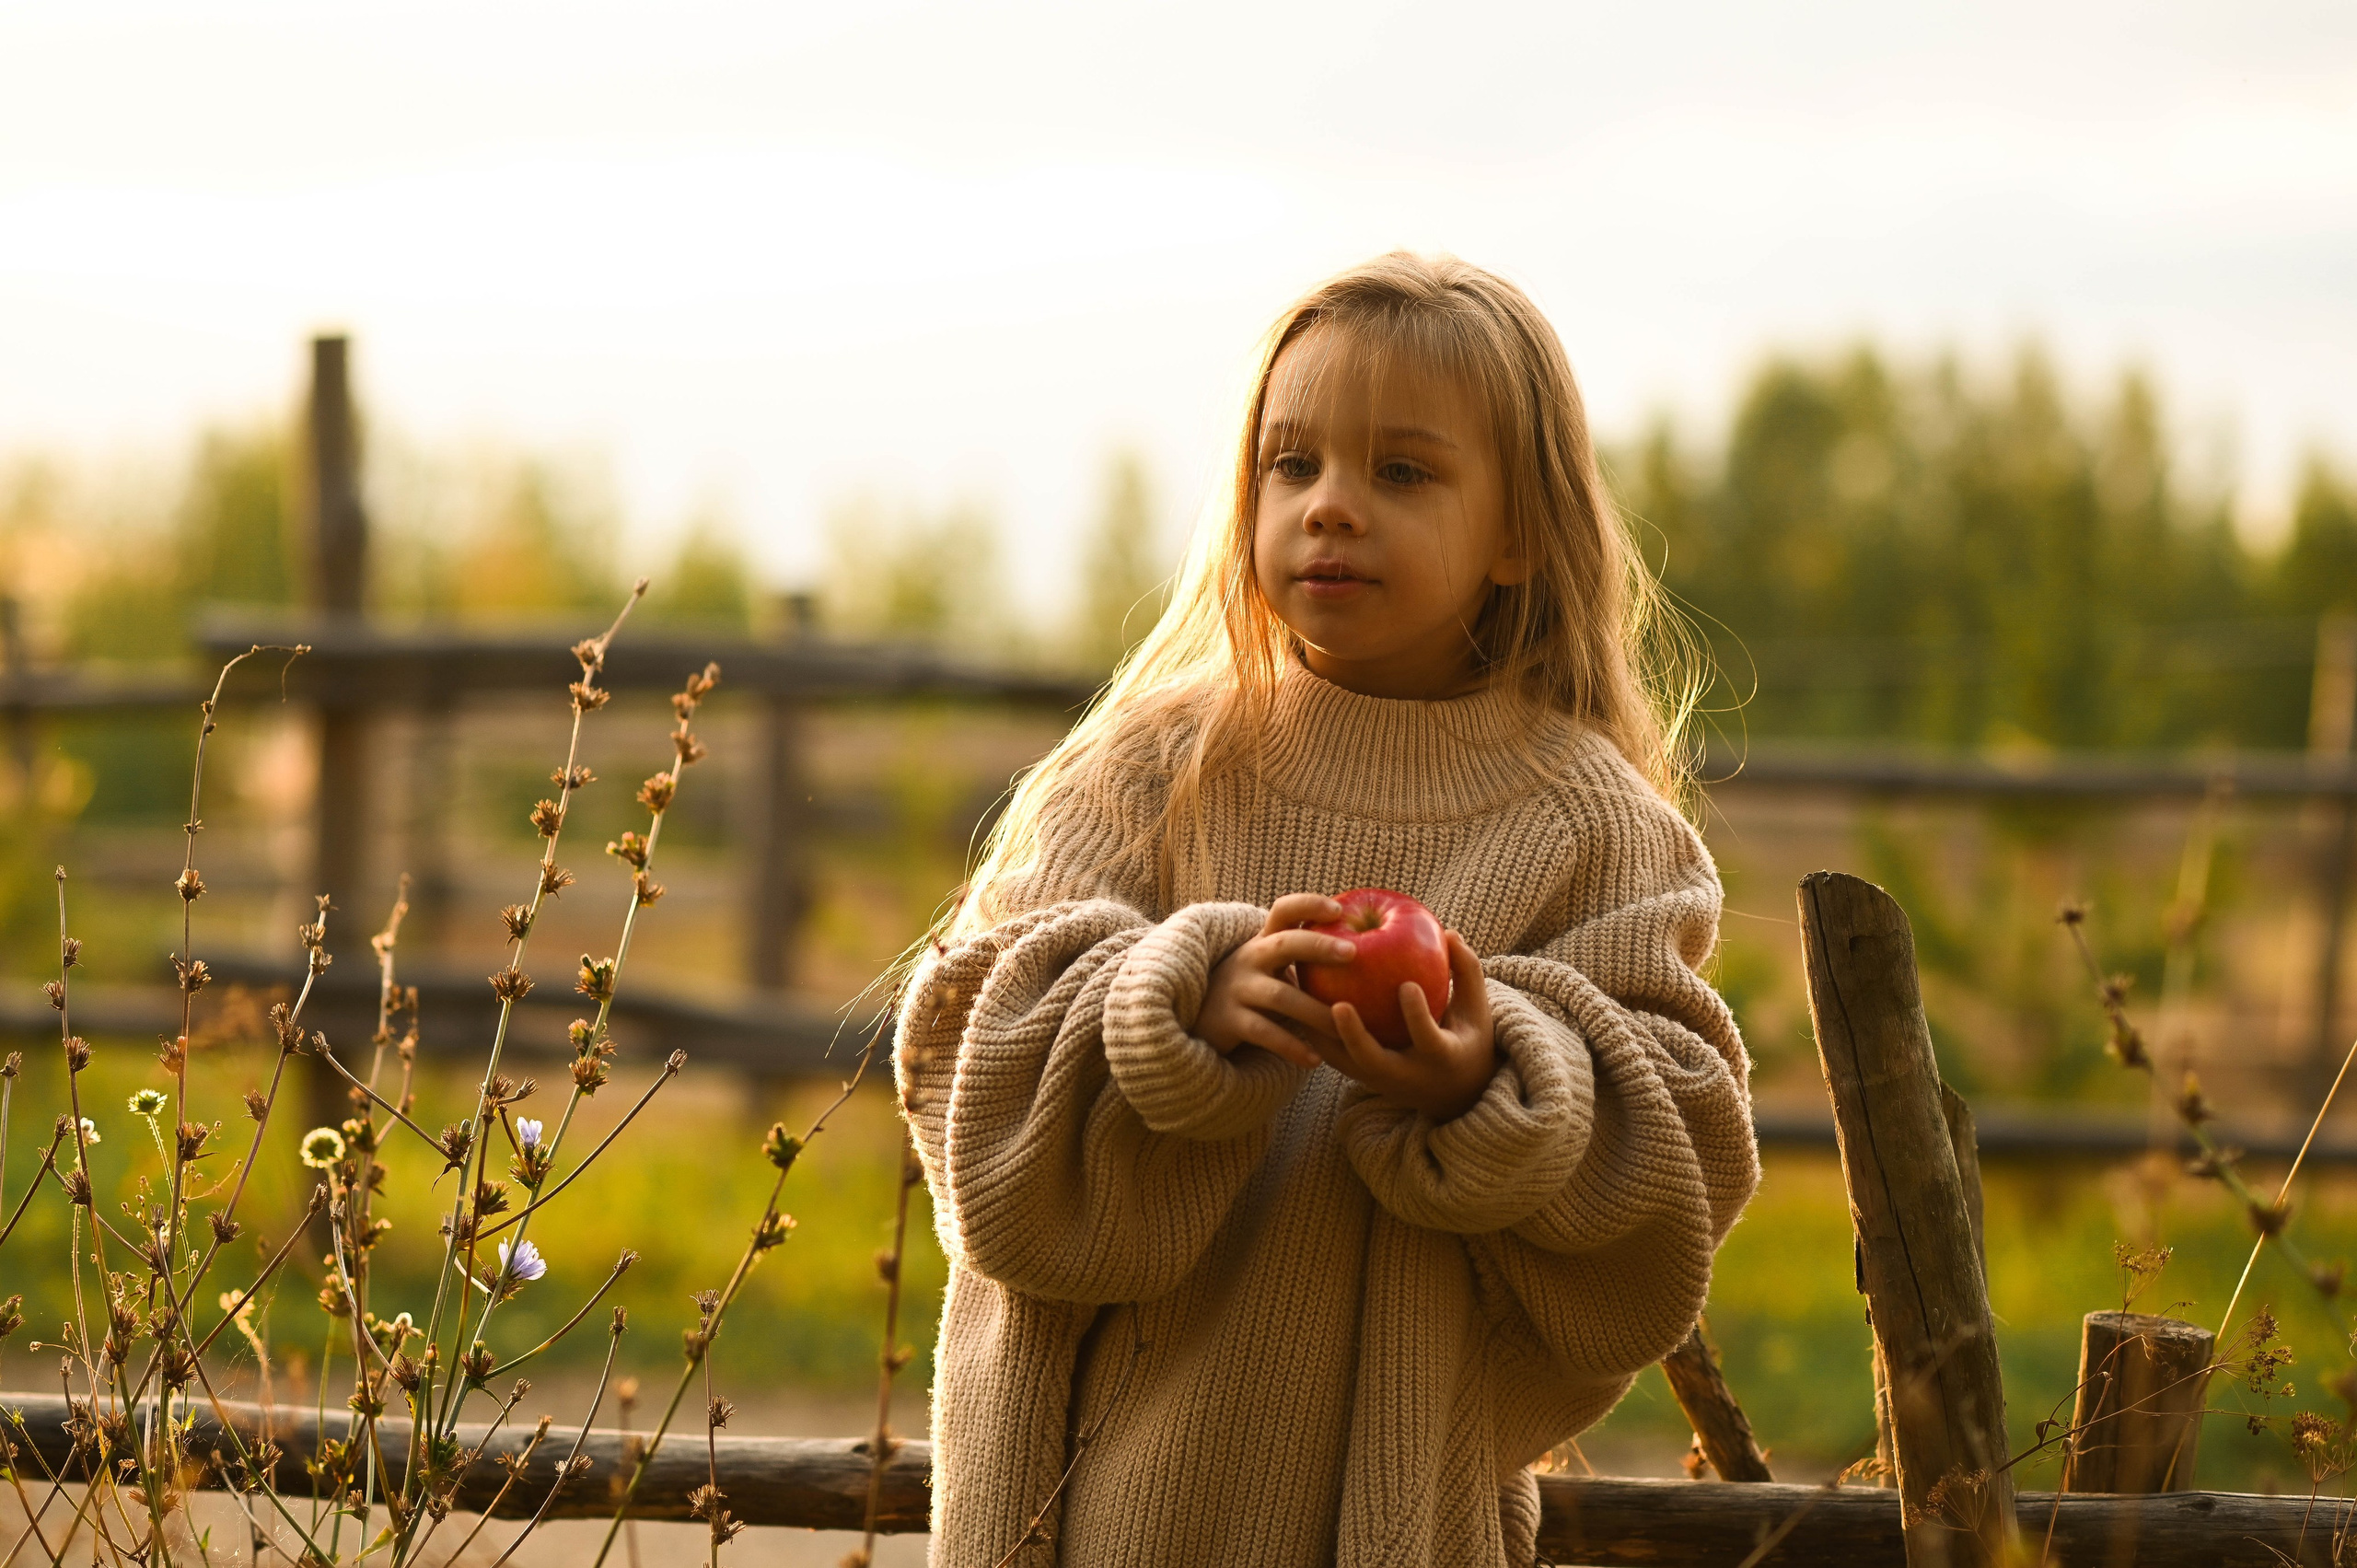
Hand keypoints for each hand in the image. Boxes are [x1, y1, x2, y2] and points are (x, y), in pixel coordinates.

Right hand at [1196, 894, 1351, 1067]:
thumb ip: (1301, 955)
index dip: (1309, 905)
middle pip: (1284, 944)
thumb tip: (1363, 945)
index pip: (1284, 911)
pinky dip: (1292, 1047)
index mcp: (1263, 941)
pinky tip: (1316, 1059)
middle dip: (1319, 946)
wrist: (1200, 1018)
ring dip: (1316, 1013)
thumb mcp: (1269, 964)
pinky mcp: (1230, 1021)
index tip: (1339, 909)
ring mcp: (1237, 989)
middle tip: (1353, 952)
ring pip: (1281, 997)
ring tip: (1343, 1027)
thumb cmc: (1252, 988)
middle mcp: (1249, 959)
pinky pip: (1265, 1034)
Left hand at [1320, 931, 1495, 1121]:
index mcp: (1441, 1059)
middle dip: (1354, 1036)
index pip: (1428, 1040)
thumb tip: (1449, 932)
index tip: (1407, 985)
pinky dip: (1315, 1031)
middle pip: (1373, 1062)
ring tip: (1304, 998)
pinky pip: (1333, 1056)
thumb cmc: (1466, 1037)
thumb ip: (1467, 971)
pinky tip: (1301, 998)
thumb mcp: (1476, 1009)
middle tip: (1339, 1005)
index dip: (1417, 1015)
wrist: (1453, 1092)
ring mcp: (1380, 1081)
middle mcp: (1407, 1076)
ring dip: (1322, 1034)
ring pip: (1343, 1062)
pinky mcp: (1360, 1078)